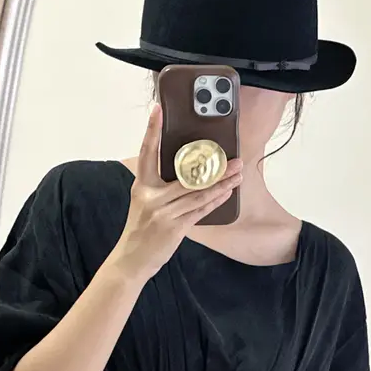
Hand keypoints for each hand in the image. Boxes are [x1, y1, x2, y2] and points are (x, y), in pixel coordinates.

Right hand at [111, 105, 242, 282]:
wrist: (132, 260)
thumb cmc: (140, 230)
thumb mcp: (143, 203)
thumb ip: (159, 188)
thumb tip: (186, 174)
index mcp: (142, 186)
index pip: (147, 152)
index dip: (152, 131)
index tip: (158, 110)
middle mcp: (152, 197)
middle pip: (187, 176)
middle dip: (214, 168)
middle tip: (234, 158)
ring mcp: (163, 213)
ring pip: (198, 193)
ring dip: (221, 184)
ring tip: (238, 174)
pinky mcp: (175, 228)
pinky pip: (199, 210)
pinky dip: (215, 201)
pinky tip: (227, 192)